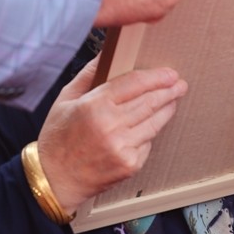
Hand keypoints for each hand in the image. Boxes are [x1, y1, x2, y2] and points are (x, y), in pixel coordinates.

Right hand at [36, 57, 187, 214]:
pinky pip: (147, 142)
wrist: (54, 179)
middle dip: (168, 91)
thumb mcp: (66, 98)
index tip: (169, 73)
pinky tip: (151, 125)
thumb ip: (88, 74)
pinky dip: (150, 132)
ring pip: (154, 122)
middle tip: (179, 84)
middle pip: (149, 102)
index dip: (156, 76)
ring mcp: (123, 147)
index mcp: (95, 106)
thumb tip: (106, 54)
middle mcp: (111, 126)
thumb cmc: (57, 138)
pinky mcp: (130, 164)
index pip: (135, 83)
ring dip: (167, 109)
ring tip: (173, 100)